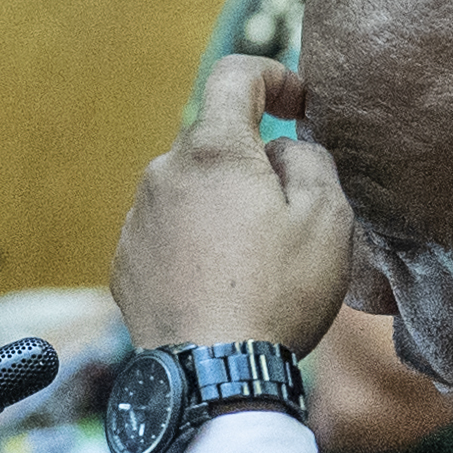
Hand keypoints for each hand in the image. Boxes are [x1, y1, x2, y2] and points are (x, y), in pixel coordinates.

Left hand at [112, 55, 352, 352]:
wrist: (212, 377)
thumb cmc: (277, 296)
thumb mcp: (327, 219)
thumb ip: (311, 161)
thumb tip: (283, 149)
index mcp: (214, 151)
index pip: (236, 76)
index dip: (272, 76)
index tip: (297, 100)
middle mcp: (163, 174)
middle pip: (213, 143)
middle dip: (252, 161)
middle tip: (289, 210)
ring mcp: (138, 220)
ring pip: (188, 191)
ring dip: (220, 206)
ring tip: (254, 260)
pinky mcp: (125, 264)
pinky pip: (167, 234)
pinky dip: (193, 244)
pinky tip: (220, 284)